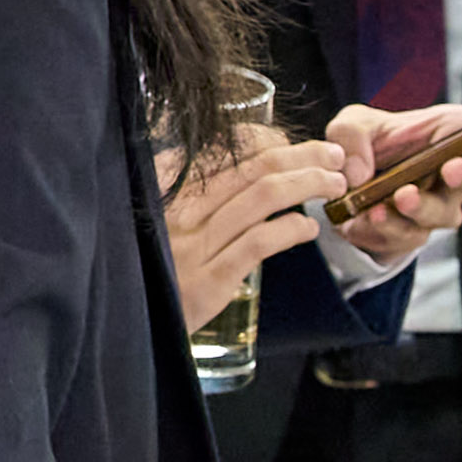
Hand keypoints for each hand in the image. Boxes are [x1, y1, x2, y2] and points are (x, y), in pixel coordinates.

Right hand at [158, 119, 350, 326]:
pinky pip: (259, 243)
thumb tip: (243, 166)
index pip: (224, 146)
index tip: (290, 143)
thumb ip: (187, 193)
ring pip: (263, 196)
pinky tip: (308, 227)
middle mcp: (178, 209)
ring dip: (309, 183)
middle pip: (253, 166)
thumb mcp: (156, 221)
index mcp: (164, 185)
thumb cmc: (147, 270)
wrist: (126, 323)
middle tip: (335, 155)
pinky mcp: (208, 281)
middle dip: (303, 156)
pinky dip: (291, 229)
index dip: (267, 138)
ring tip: (334, 184)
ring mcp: (193, 245)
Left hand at [321, 86, 461, 268]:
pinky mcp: (415, 235)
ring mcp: (441, 206)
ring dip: (421, 208)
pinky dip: (386, 227)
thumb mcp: (348, 129)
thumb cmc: (362, 148)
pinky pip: (410, 237)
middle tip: (447, 168)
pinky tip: (366, 217)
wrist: (336, 193)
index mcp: (455, 133)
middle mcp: (457, 171)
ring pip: (448, 215)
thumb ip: (350, 137)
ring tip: (389, 199)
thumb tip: (361, 172)